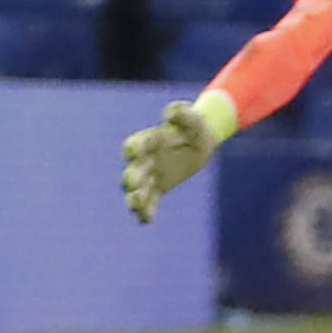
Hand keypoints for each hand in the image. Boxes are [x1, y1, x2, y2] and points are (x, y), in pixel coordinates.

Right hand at [121, 96, 235, 222]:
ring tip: (135, 204)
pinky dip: (147, 211)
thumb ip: (183, 113)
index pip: (137, 144)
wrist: (199, 142)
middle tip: (132, 183)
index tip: (135, 151)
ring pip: (138, 189)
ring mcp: (150, 175)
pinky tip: (146, 220)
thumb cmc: (193, 127)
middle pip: (133, 170)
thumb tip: (170, 111)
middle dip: (132, 177)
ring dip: (134, 197)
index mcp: (150, 140)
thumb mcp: (193, 118)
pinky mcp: (159, 187)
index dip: (136, 147)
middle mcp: (145, 159)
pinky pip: (151, 201)